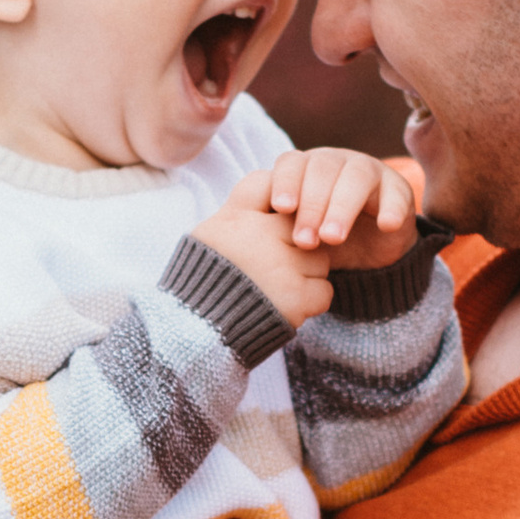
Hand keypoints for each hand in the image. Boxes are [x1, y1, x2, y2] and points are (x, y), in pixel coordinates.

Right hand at [191, 178, 335, 328]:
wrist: (195, 334)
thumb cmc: (203, 283)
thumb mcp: (209, 234)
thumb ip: (241, 210)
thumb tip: (278, 192)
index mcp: (236, 216)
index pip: (270, 185)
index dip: (280, 203)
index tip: (273, 225)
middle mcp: (260, 235)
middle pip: (304, 225)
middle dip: (298, 244)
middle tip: (275, 267)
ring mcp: (280, 266)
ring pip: (320, 259)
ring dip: (306, 275)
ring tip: (277, 289)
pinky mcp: (295, 297)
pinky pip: (324, 291)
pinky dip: (310, 302)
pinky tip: (286, 306)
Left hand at [264, 144, 419, 277]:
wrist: (367, 255)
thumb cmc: (321, 241)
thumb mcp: (297, 235)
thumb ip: (278, 229)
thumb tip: (250, 237)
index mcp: (306, 168)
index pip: (292, 163)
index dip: (286, 182)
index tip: (281, 208)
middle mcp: (337, 163)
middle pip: (323, 169)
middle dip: (312, 205)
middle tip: (305, 241)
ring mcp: (370, 172)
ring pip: (356, 177)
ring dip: (342, 207)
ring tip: (333, 237)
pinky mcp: (398, 190)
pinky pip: (397, 193)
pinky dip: (391, 207)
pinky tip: (385, 225)